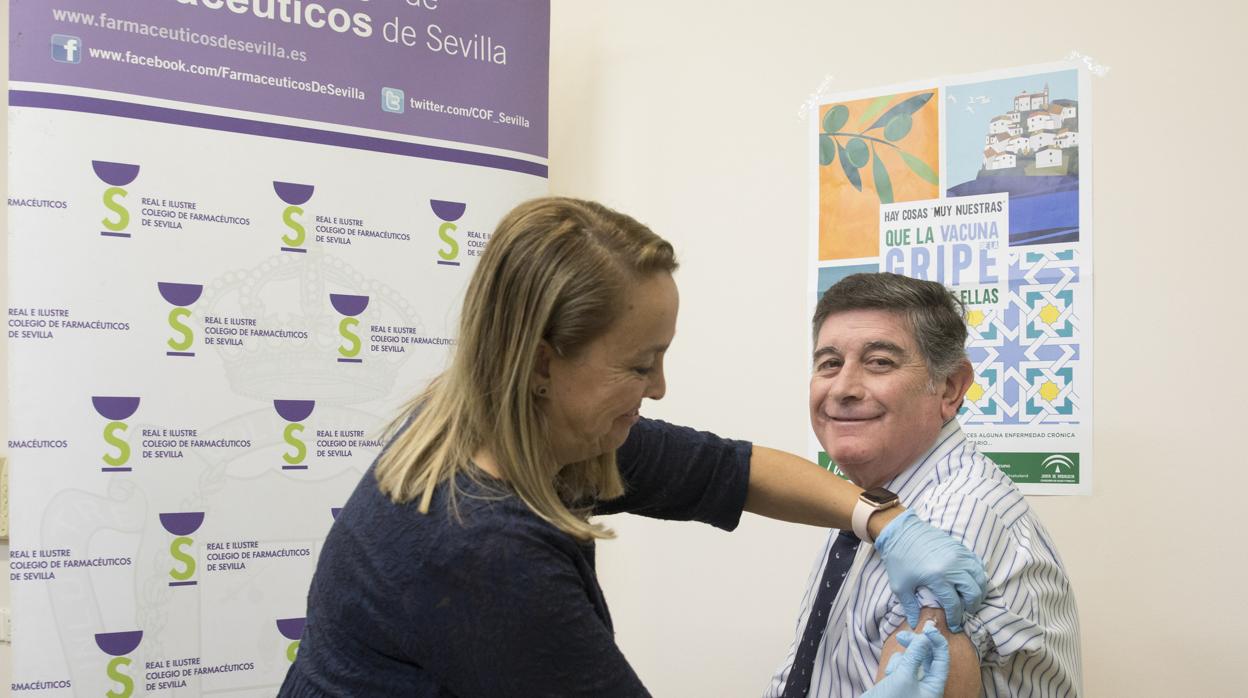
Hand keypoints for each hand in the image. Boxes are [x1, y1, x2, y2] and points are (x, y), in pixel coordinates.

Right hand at [861, 621, 949, 697]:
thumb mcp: (903, 677)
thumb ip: (915, 655)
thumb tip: (925, 636)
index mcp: (934, 687)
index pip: (941, 660)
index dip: (937, 642)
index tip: (928, 627)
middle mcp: (926, 686)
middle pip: (927, 657)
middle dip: (916, 645)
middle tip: (903, 635)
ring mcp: (912, 685)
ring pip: (911, 661)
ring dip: (902, 658)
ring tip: (892, 671)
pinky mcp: (899, 684)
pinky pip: (900, 667)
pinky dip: (894, 666)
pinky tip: (887, 675)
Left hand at [873, 509, 986, 631]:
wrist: (900, 531)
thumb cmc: (898, 559)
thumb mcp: (900, 586)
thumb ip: (910, 606)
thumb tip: (915, 624)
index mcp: (938, 577)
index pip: (954, 604)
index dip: (955, 618)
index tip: (953, 624)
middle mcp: (953, 566)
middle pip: (973, 593)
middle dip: (971, 606)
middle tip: (965, 612)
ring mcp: (959, 555)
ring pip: (980, 578)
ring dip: (978, 591)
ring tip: (970, 599)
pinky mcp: (961, 547)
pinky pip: (977, 564)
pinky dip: (978, 576)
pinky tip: (970, 582)